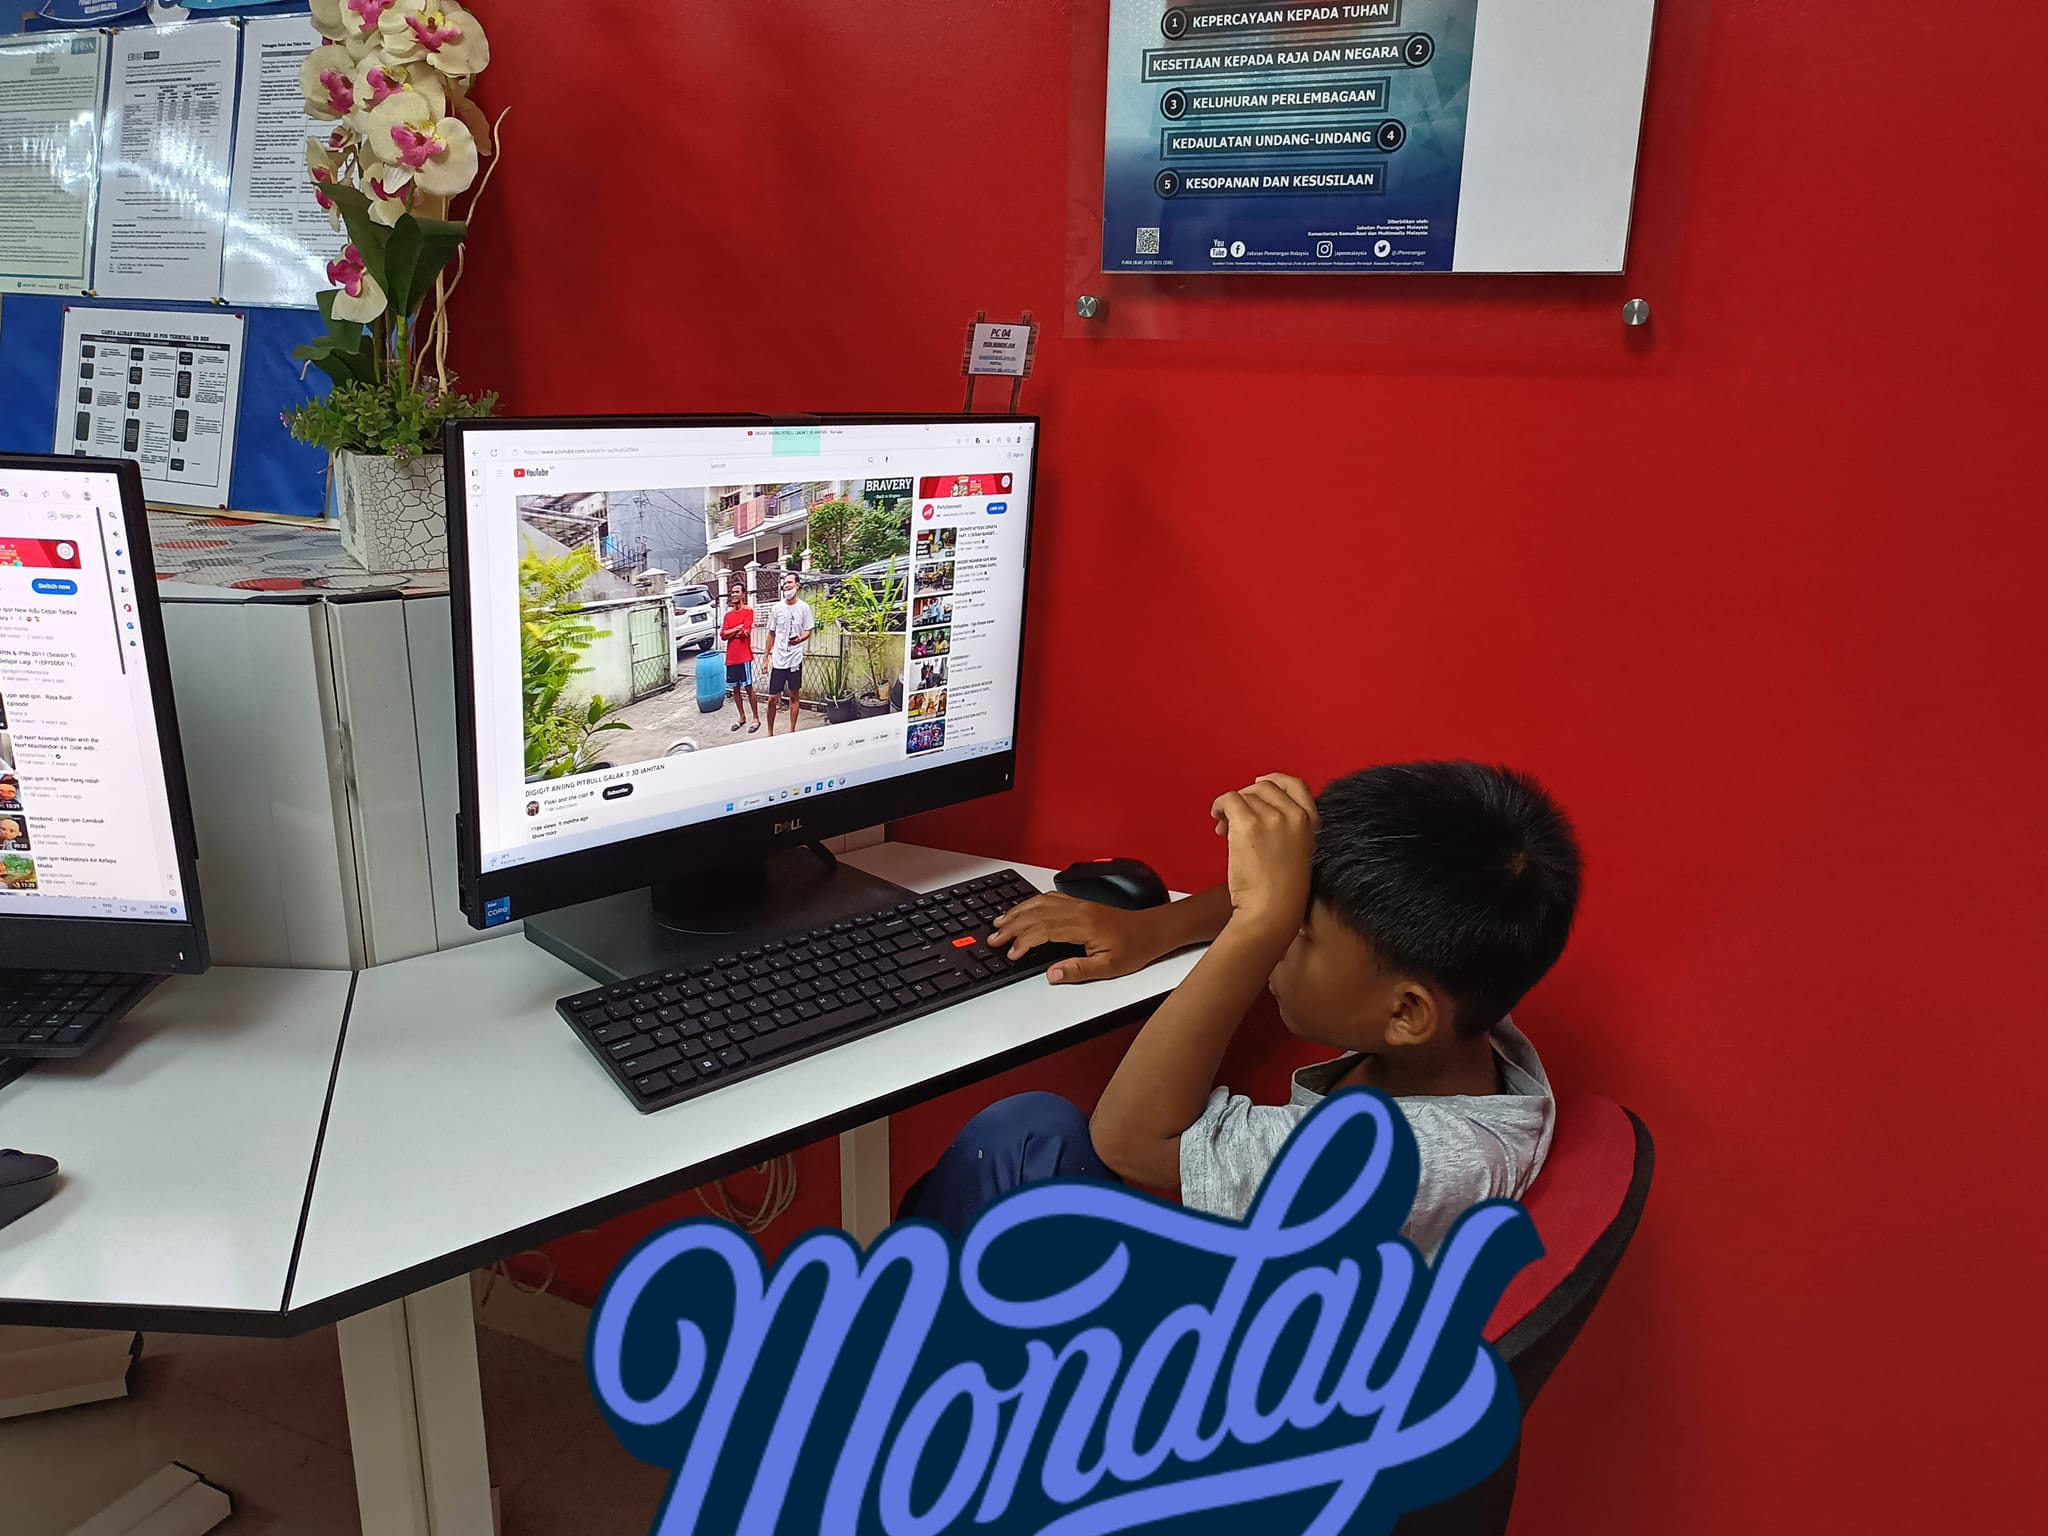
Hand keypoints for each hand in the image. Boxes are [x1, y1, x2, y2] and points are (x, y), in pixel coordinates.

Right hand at [988, 894, 1165, 984]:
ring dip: (1017, 913)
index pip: (1043, 930)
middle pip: (1036, 915)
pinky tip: (1023, 909)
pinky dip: (1031, 904)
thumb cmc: (1134, 948)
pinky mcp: (1079, 903)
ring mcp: (1077, 904)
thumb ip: (1079, 970)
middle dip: (1011, 926)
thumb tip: (1052, 974)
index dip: (1023, 942)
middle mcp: (1077, 910)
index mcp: (1083, 925)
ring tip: (999, 923)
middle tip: (993, 939)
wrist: (1151, 930)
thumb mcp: (1110, 967)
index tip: (1011, 954)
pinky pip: (1049, 899)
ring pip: (1040, 904)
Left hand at [1211, 773, 1317, 935]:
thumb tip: (1255, 808)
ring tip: (1225, 828)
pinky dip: (1219, 806)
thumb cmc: (1282, 892)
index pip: (1296, 785)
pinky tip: (1217, 821)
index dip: (1275, 780)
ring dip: (1231, 808)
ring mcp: (1272, 817)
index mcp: (1310, 822)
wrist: (1273, 910)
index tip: (1260, 783)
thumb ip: (1285, 827)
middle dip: (1247, 797)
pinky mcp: (1249, 824)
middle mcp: (1294, 815)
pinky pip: (1229, 799)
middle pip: (1264, 787)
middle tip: (1234, 816)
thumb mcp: (1297, 852)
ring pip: (1245, 795)